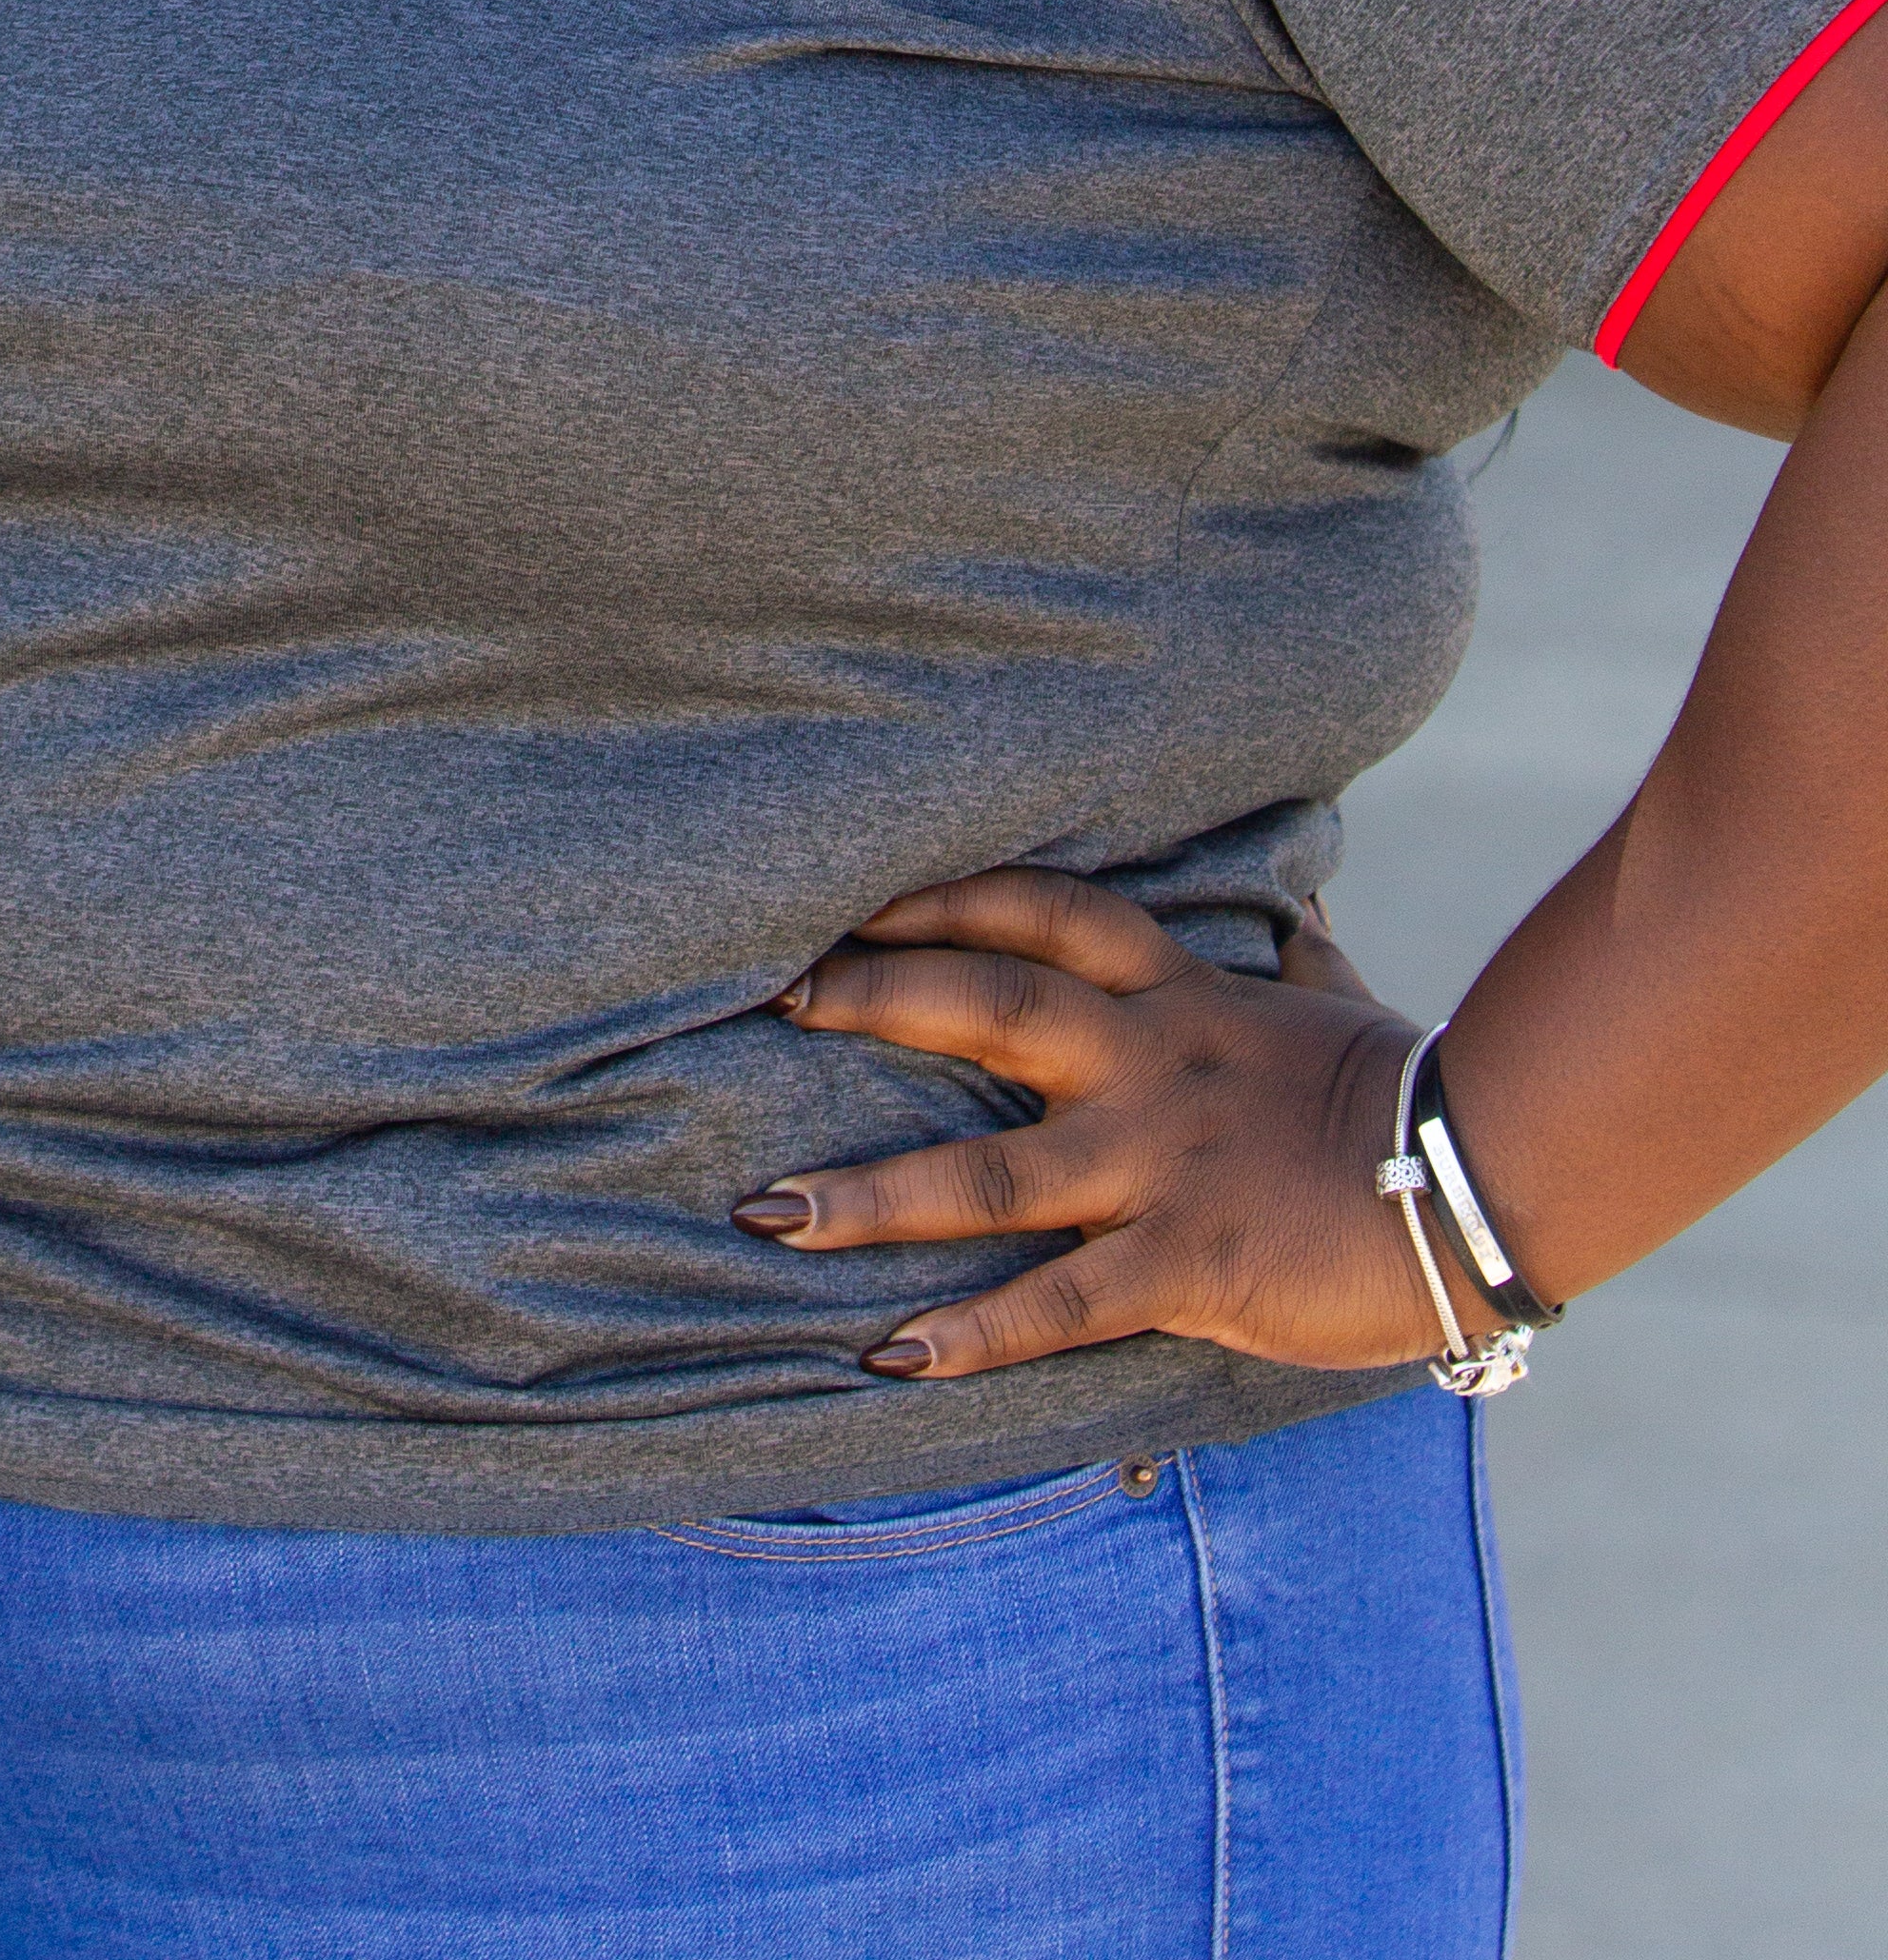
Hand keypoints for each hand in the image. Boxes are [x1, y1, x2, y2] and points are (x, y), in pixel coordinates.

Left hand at [733, 867, 1461, 1382]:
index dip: (947, 898)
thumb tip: (1300, 910)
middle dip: (877, 998)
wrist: (1486, 1178)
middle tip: (779, 997)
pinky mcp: (1186, 1263)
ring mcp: (1160, 1165)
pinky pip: (1059, 1302)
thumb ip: (1298, 960)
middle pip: (987, 1006)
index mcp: (1179, 998)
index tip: (860, 901)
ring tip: (768, 1212)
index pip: (1045, 915)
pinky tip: (891, 1354)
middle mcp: (1149, 1067)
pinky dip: (971, 1331)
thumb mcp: (1335, 1004)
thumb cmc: (1406, 1091)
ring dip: (871, 1194)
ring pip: (989, 1172)